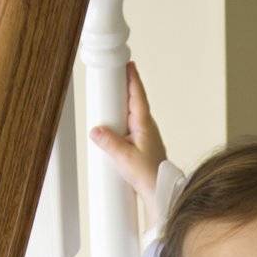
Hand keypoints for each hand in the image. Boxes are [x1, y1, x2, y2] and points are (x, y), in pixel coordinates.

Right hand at [89, 60, 167, 220]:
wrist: (161, 194)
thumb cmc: (149, 176)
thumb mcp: (124, 158)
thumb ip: (109, 142)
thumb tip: (95, 130)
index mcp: (144, 124)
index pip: (137, 94)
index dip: (132, 78)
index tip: (128, 62)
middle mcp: (147, 128)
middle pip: (134, 101)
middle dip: (124, 88)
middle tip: (114, 75)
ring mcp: (146, 137)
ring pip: (132, 115)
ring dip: (122, 106)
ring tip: (109, 99)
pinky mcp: (143, 147)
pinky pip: (130, 128)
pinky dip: (122, 122)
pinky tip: (114, 127)